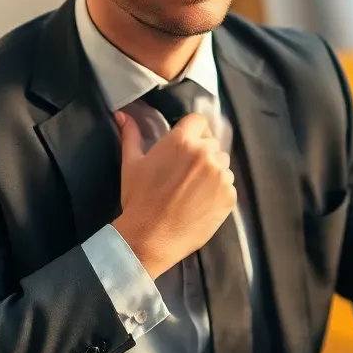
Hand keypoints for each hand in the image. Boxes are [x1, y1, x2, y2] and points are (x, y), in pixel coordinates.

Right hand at [111, 111, 235, 278]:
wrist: (151, 238)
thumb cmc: (139, 200)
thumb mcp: (131, 164)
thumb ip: (131, 135)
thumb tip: (123, 115)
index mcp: (182, 141)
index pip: (199, 121)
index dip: (194, 131)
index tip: (187, 143)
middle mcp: (205, 154)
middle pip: (212, 144)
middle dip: (201, 154)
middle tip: (185, 173)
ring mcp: (220, 176)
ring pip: (222, 166)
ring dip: (212, 173)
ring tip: (193, 191)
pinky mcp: (229, 196)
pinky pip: (228, 187)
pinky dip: (218, 193)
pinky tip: (200, 204)